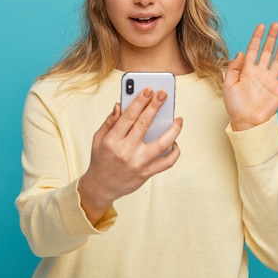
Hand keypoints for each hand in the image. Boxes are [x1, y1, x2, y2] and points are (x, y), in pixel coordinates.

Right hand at [78, 88, 181, 223]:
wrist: (101, 187)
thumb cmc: (101, 159)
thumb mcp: (98, 139)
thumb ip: (110, 121)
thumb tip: (120, 104)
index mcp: (112, 141)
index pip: (129, 117)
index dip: (140, 101)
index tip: (149, 90)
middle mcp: (126, 152)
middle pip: (145, 125)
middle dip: (155, 107)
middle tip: (164, 94)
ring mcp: (138, 164)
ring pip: (162, 144)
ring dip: (173, 130)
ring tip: (179, 119)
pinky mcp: (146, 173)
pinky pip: (167, 162)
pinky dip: (174, 152)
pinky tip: (175, 142)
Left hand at [223, 22, 277, 130]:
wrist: (245, 123)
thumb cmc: (234, 106)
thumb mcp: (228, 85)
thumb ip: (233, 67)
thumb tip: (241, 52)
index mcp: (247, 70)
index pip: (253, 49)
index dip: (257, 37)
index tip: (261, 26)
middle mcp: (260, 73)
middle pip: (267, 51)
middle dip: (271, 37)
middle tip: (276, 24)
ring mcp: (270, 80)